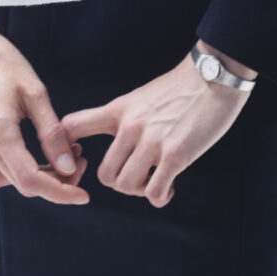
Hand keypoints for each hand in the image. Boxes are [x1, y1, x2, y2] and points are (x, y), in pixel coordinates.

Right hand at [0, 9, 86, 204]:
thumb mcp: (34, 92)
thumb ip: (51, 133)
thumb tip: (68, 166)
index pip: (32, 181)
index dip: (61, 192)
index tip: (84, 194)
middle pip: (22, 184)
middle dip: (55, 181)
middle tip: (78, 158)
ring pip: (7, 180)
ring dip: (35, 177)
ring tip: (57, 155)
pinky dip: (14, 171)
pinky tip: (31, 154)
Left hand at [60, 43, 252, 207]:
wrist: (212, 77)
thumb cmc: (177, 90)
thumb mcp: (137, 98)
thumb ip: (119, 119)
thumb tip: (111, 144)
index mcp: (117, 111)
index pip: (71, 127)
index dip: (64, 151)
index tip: (80, 163)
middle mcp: (130, 126)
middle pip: (105, 174)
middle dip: (121, 184)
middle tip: (139, 179)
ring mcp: (152, 141)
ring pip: (127, 186)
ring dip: (142, 192)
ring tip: (156, 182)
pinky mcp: (175, 154)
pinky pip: (155, 192)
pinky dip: (161, 197)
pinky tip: (170, 187)